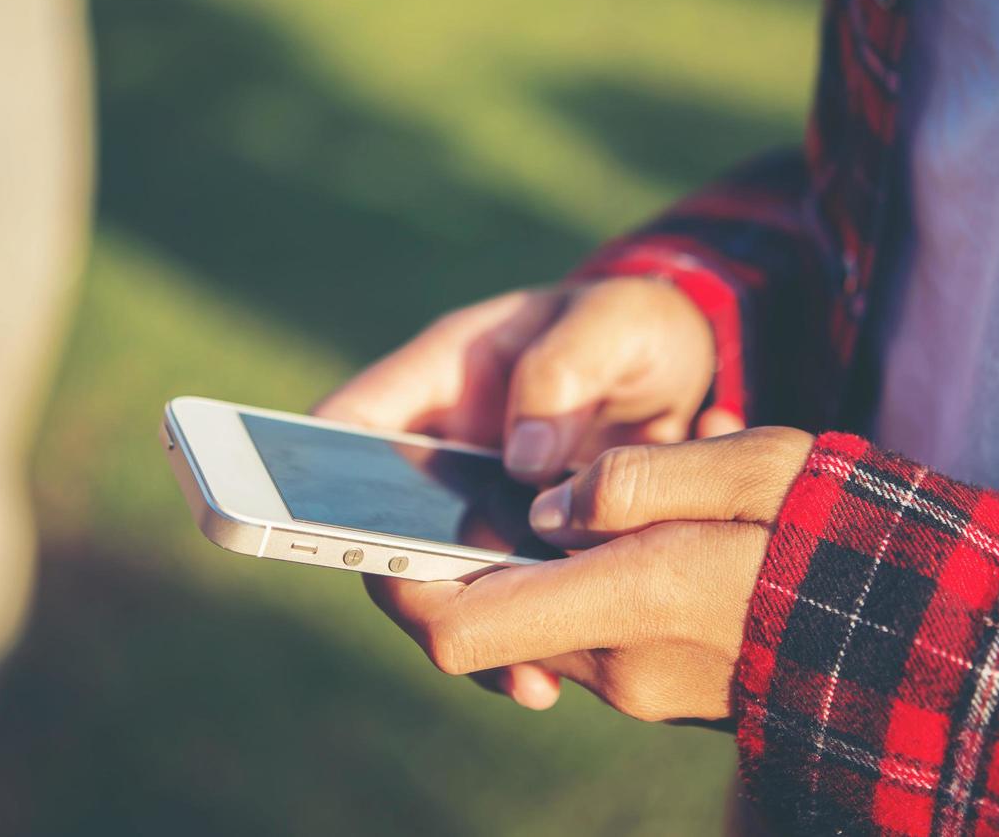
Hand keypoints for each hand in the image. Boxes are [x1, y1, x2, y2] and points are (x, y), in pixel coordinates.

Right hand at [315, 278, 737, 705]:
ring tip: (528, 677)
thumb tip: (524, 463)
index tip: (318, 528)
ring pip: (442, 577)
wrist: (683, 365)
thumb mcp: (612, 322)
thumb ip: (564, 371)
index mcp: (445, 375)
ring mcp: (480, 501)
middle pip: (386, 524)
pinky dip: (523, 636)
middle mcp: (447, 447)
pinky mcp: (524, 543)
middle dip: (409, 586)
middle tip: (452, 636)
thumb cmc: (631, 325)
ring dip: (473, 628)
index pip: (348, 423)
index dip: (315, 473)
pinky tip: (555, 673)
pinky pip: (503, 598)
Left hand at [367, 427, 813, 718]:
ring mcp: (640, 683)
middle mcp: (619, 660)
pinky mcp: (663, 682)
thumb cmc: (840, 533)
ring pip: (550, 609)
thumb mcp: (749, 468)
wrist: (922, 632)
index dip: (409, 583)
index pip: (459, 630)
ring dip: (563, 551)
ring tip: (644, 484)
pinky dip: (603, 573)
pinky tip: (670, 523)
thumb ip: (637, 479)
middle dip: (494, 545)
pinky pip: (598, 621)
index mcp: (628, 599)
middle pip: (495, 616)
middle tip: (540, 471)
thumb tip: (548, 504)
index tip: (400, 528)